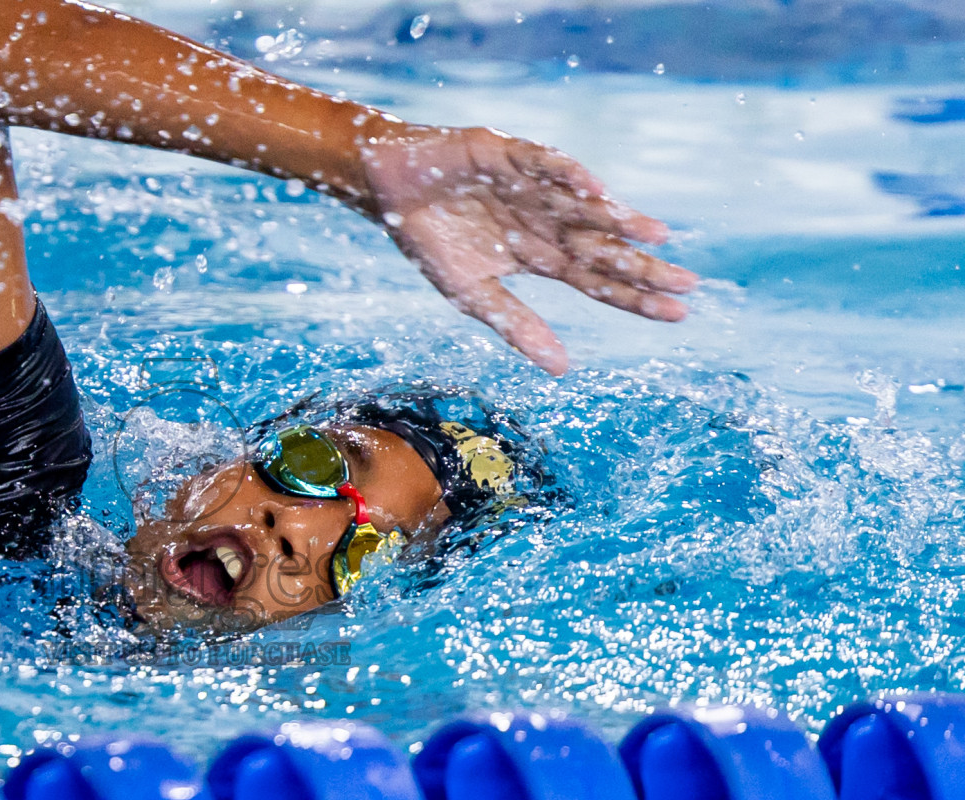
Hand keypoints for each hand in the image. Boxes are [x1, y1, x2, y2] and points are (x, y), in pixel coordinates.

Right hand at [360, 123, 697, 374]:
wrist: (387, 189)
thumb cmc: (429, 239)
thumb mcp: (473, 294)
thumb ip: (517, 326)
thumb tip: (563, 369)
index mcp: (540, 254)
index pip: (596, 279)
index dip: (634, 297)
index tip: (677, 314)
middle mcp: (546, 220)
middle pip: (602, 246)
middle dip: (642, 265)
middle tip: (688, 283)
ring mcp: (532, 186)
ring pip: (582, 207)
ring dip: (616, 220)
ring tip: (655, 236)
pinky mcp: (506, 153)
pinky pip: (543, 163)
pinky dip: (566, 174)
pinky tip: (595, 190)